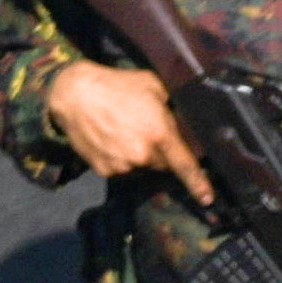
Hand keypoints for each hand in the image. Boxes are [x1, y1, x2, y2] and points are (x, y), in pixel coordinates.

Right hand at [44, 57, 211, 198]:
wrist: (74, 93)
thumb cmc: (116, 84)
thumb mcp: (153, 86)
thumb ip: (172, 107)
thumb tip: (185, 120)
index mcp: (160, 134)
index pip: (185, 165)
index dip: (198, 183)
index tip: (207, 198)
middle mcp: (142, 155)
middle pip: (162, 164)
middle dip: (160, 152)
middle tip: (146, 129)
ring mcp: (122, 165)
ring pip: (141, 167)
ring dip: (139, 155)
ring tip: (124, 130)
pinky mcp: (105, 170)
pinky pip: (121, 169)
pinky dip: (120, 158)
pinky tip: (111, 138)